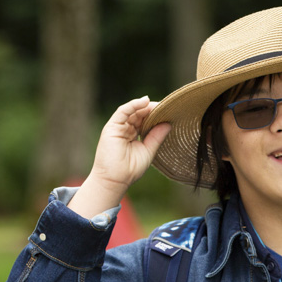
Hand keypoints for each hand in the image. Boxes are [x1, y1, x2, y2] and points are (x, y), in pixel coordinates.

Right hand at [68, 97, 170, 218]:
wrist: (115, 180)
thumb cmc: (131, 169)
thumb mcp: (148, 150)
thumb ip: (157, 137)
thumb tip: (169, 124)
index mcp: (133, 134)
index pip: (145, 120)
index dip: (156, 115)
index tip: (170, 111)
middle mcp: (125, 129)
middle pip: (140, 114)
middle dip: (153, 109)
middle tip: (167, 106)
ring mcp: (118, 127)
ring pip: (132, 111)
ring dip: (145, 106)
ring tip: (158, 104)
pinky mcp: (112, 127)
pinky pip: (123, 111)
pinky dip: (133, 105)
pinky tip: (145, 101)